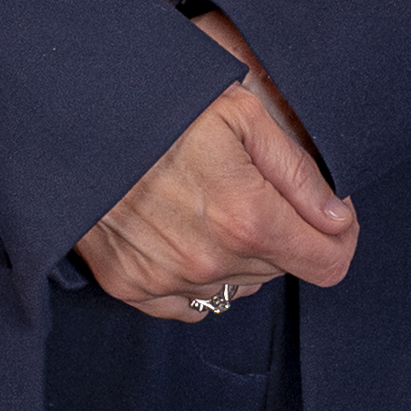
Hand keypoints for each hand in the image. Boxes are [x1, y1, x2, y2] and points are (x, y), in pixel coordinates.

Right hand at [79, 7, 358, 319]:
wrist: (72, 118)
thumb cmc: (159, 107)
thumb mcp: (242, 114)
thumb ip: (299, 173)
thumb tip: (338, 218)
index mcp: (247, 218)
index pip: (329, 262)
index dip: (338, 236)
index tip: (328, 215)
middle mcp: (209, 262)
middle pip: (282, 271)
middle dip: (282, 235)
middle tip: (252, 187)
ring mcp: (166, 280)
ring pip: (237, 286)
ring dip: (239, 256)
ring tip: (211, 204)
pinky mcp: (130, 287)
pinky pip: (190, 303)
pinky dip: (197, 275)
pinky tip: (184, 232)